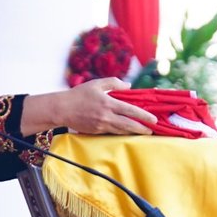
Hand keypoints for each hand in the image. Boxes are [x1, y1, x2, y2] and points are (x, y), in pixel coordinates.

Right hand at [23, 78, 155, 135]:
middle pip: (129, 125)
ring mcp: (101, 126)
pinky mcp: (96, 132)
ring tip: (143, 132)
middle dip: (142, 129)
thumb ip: (114, 83)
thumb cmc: (79, 94)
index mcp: (108, 103)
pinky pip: (112, 133)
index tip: (154, 119)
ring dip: (133, 132)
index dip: (144, 116)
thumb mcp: (97, 84)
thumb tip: (128, 86)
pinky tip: (127, 132)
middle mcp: (106, 116)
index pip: (130, 110)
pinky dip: (122, 133)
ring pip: (121, 131)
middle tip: (152, 130)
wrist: (62, 109)